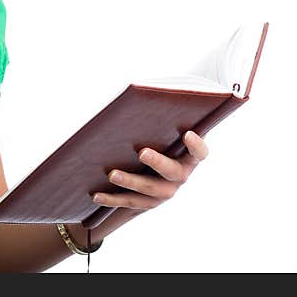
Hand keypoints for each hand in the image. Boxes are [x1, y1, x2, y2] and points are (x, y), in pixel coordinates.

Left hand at [91, 130, 208, 210]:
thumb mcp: (158, 131)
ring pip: (149, 189)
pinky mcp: (146, 202)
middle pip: (172, 172)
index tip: (187, 133)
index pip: (200, 153)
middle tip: (142, 152)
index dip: (196, 145)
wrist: (145, 173)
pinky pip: (128, 202)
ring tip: (112, 174)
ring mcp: (164, 192)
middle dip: (158, 162)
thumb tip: (142, 93)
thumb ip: (157, 119)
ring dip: (130, 181)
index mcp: (188, 157)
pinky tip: (96, 195)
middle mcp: (180, 176)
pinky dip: (111, 199)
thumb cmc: (152, 139)